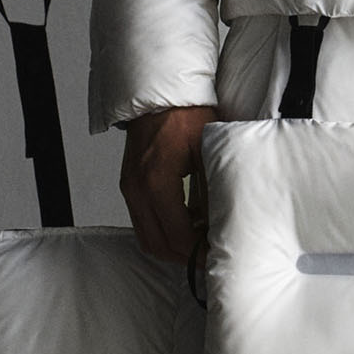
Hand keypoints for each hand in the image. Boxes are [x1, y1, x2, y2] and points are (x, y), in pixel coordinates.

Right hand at [119, 104, 215, 263]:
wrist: (159, 96)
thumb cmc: (185, 115)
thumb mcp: (208, 150)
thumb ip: (214, 188)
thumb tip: (224, 221)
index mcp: (157, 181)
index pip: (177, 235)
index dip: (198, 252)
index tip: (216, 255)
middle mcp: (137, 189)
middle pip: (158, 244)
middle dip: (184, 257)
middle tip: (208, 257)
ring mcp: (130, 188)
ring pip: (147, 237)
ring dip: (172, 247)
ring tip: (198, 245)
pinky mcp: (129, 186)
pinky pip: (142, 222)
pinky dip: (162, 231)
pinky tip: (185, 226)